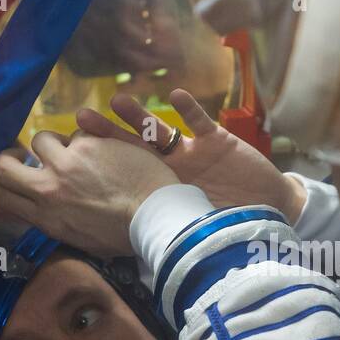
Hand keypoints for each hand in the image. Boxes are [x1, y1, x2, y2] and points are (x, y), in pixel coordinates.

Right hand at [0, 131, 177, 255]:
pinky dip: (90, 137)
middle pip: (8, 164)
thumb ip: (57, 219)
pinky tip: (111, 149)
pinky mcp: (87, 144)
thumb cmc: (126, 236)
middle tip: (18, 150)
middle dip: (9, 154)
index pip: (0, 195)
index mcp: (46, 217)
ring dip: (55, 142)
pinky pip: (78, 131)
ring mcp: (66, 164)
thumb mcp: (82, 239)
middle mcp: (48, 189)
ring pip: (42, 139)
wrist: (157, 218)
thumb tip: (43, 208)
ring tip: (78, 151)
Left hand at [75, 88, 307, 223]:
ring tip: (118, 101)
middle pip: (134, 146)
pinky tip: (175, 96)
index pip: (125, 171)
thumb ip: (161, 226)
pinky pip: (202, 123)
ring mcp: (193, 151)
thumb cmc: (228, 221)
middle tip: (82, 118)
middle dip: (109, 131)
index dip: (101, 161)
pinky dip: (190, 110)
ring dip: (141, 116)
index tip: (72, 154)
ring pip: (162, 130)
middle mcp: (171, 166)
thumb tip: (115, 243)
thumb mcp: (189, 226)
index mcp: (161, 186)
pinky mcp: (219, 141)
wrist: (266, 211)